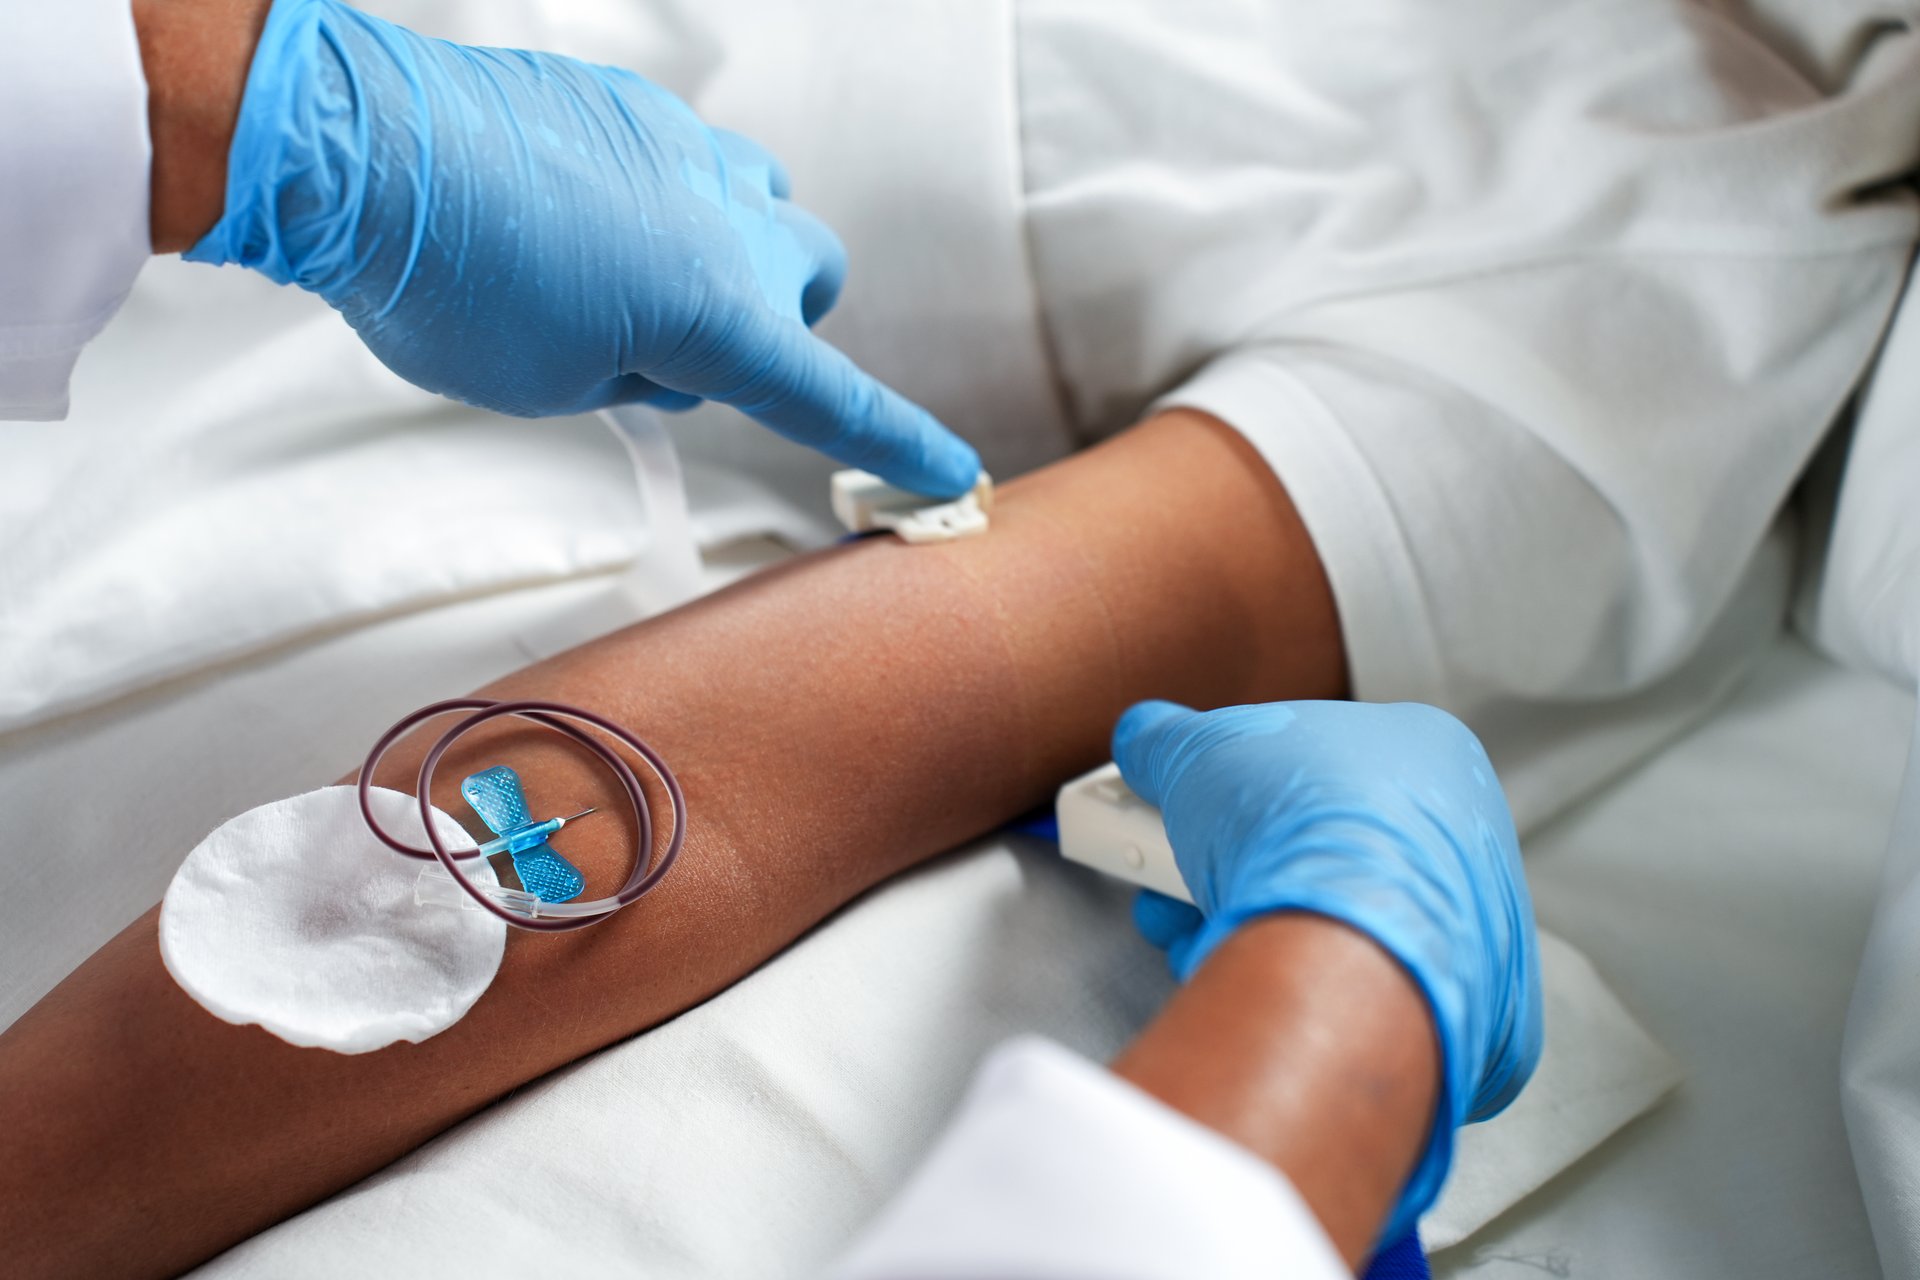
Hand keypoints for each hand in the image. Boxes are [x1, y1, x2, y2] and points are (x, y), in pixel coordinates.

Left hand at [183, 0, 979, 496]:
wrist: (363, 151)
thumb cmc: (446, 284)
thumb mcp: (550, 384)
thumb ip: (637, 375)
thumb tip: (656, 342)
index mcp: (720, 315)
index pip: (833, 398)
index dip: (898, 443)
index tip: (954, 475)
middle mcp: (728, 223)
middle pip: (813, 272)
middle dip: (774, 314)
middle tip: (683, 345)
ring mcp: (686, 149)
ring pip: (760, 201)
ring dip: (725, 246)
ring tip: (628, 271)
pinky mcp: (635, 104)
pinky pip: (686, 156)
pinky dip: (660, 195)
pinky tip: (577, 208)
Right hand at [1112, 699, 1542, 1242]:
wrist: (1351, 952)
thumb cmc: (1298, 827)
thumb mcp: (1199, 749)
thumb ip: (1165, 739)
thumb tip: (1144, 740)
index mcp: (1427, 751)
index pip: (1311, 759)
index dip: (1229, 786)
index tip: (1177, 811)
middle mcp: (1459, 835)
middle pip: (1307, 845)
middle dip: (1217, 865)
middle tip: (1164, 878)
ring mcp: (1464, 927)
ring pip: (1324, 922)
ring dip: (1234, 925)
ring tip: (1184, 932)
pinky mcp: (1455, 1012)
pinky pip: (1351, 990)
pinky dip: (1285, 985)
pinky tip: (1236, 977)